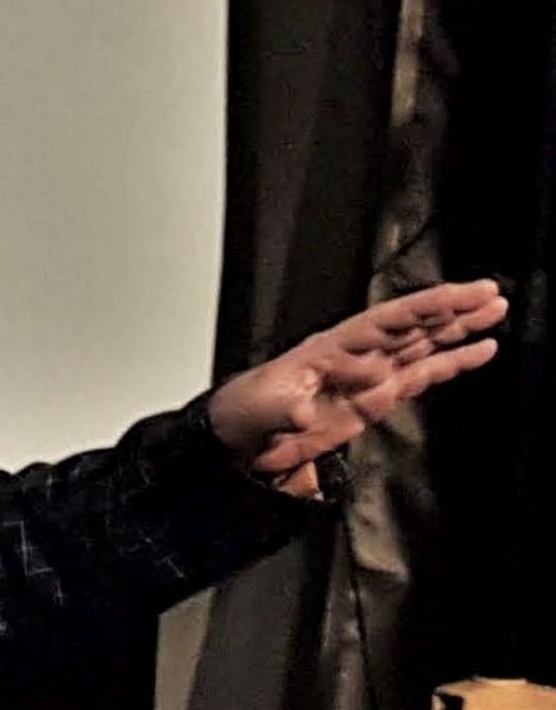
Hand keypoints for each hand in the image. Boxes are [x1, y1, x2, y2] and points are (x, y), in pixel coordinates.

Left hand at [208, 279, 508, 476]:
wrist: (239, 440)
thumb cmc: (243, 413)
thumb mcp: (260, 410)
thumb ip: (284, 410)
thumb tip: (303, 411)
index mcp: (330, 348)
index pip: (387, 321)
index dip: (425, 308)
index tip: (459, 295)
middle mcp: (355, 355)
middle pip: (411, 325)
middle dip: (452, 308)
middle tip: (492, 293)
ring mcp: (368, 376)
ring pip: (422, 344)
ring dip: (458, 328)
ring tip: (496, 311)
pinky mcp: (375, 400)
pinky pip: (421, 375)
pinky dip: (451, 363)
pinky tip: (478, 352)